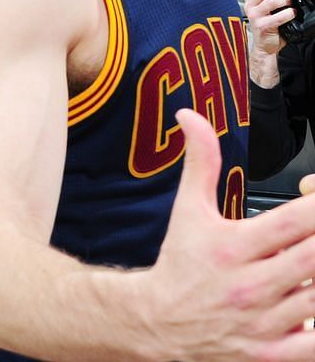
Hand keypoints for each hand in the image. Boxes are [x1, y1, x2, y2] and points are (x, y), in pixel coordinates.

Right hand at [144, 109, 314, 359]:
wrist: (156, 324)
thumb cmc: (180, 264)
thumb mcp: (187, 210)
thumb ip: (200, 162)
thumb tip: (191, 117)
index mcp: (235, 246)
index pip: (298, 220)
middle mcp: (253, 285)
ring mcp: (265, 322)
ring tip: (309, 258)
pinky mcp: (272, 353)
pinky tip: (313, 300)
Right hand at [243, 0, 293, 57]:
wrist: (265, 47)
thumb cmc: (268, 26)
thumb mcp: (265, 8)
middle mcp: (250, 6)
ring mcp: (255, 16)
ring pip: (272, 0)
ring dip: (286, 0)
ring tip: (291, 4)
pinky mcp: (263, 26)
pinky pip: (279, 16)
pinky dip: (290, 13)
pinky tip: (292, 14)